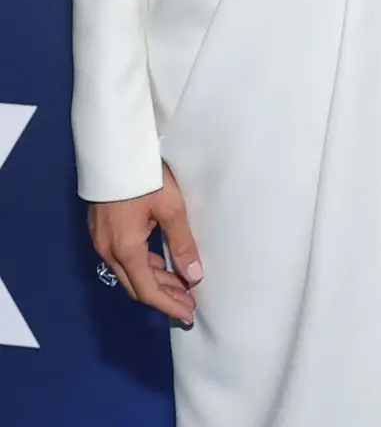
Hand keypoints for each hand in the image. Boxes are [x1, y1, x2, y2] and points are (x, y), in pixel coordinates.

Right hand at [88, 165, 201, 324]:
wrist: (114, 151)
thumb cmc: (144, 177)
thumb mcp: (170, 208)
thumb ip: (183, 243)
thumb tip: (194, 276)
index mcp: (126, 249)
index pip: (148, 290)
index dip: (169, 305)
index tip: (188, 314)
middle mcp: (109, 251)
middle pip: (136, 285)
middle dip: (163, 297)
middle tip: (188, 303)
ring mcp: (102, 240)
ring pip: (129, 272)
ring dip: (154, 281)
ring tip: (180, 285)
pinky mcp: (101, 229)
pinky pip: (123, 258)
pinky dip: (143, 266)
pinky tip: (160, 263)